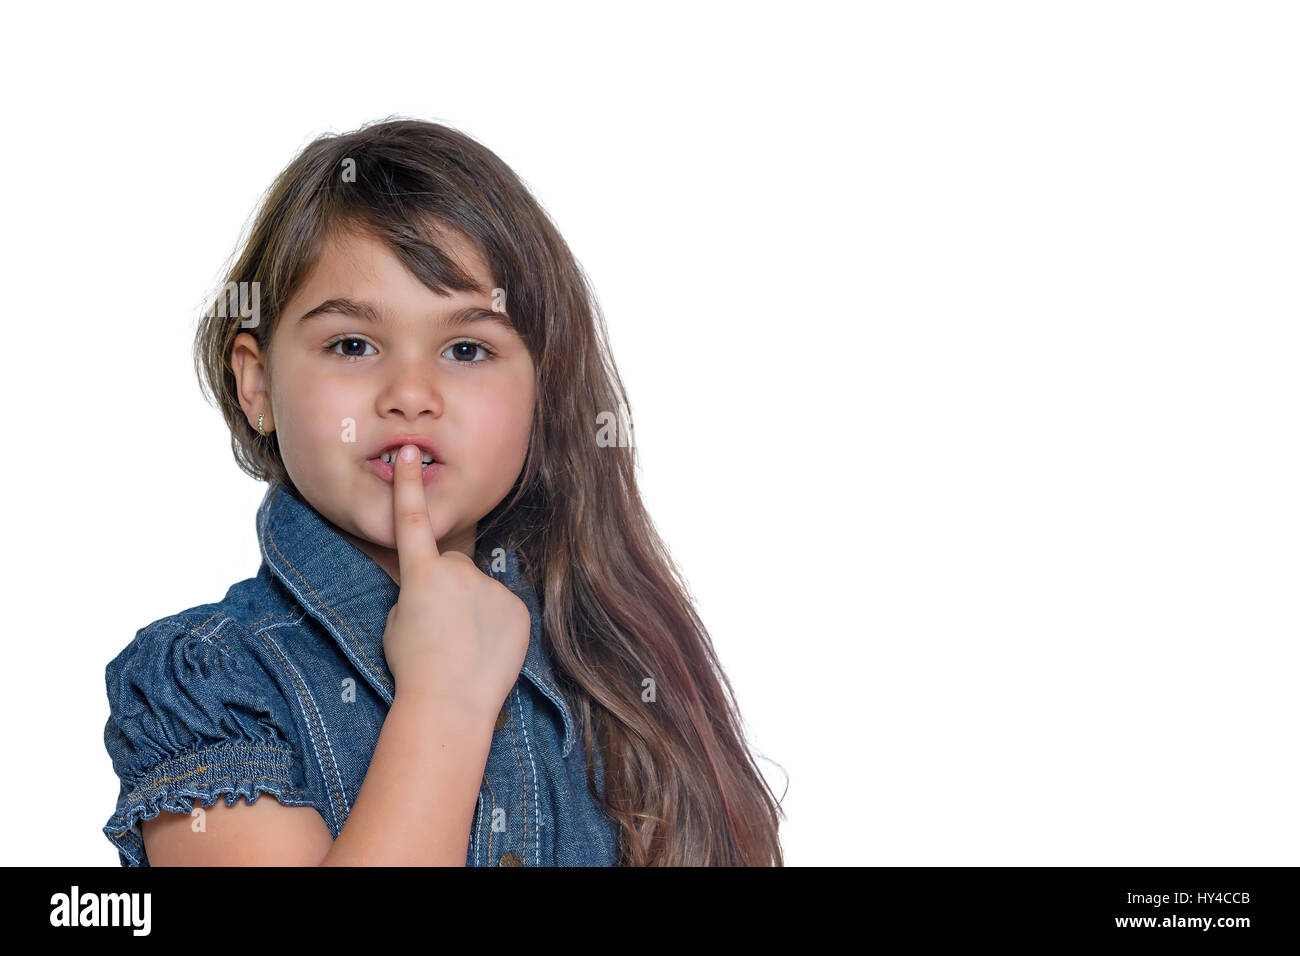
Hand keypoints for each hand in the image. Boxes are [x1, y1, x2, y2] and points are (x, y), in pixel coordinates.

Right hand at [380, 444, 530, 721]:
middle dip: (447, 589)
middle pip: (452, 568)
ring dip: (472, 610)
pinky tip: (485, 651)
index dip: (408, 485)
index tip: (408, 453)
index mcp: (421, 574)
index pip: (412, 520)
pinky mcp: (518, 608)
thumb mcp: (397, 624)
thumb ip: (416, 593)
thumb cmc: (413, 667)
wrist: (450, 703)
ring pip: (479, 591)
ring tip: (462, 648)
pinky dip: (495, 626)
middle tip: (439, 630)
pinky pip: (503, 609)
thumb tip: (436, 589)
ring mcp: (492, 588)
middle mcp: (459, 571)